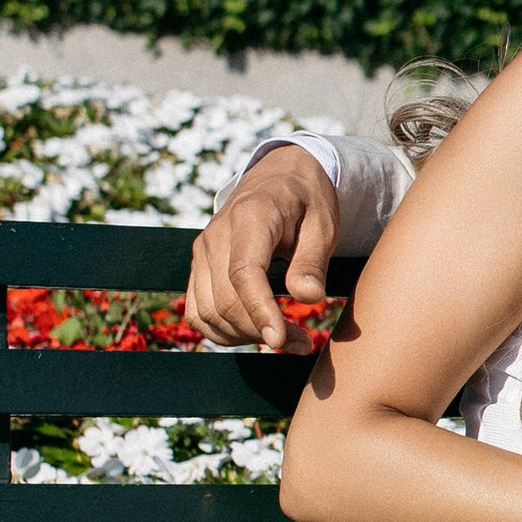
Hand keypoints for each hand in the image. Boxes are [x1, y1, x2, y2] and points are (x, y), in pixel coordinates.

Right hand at [187, 153, 339, 351]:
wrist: (279, 178)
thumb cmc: (306, 201)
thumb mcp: (323, 224)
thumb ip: (312, 261)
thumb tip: (309, 298)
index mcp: (251, 216)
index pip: (244, 273)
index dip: (259, 311)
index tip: (280, 340)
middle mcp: (217, 234)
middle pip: (224, 300)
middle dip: (261, 331)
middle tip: (302, 343)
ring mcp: (202, 251)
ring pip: (207, 312)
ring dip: (243, 336)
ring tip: (285, 338)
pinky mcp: (198, 266)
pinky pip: (198, 312)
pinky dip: (222, 331)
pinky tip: (255, 332)